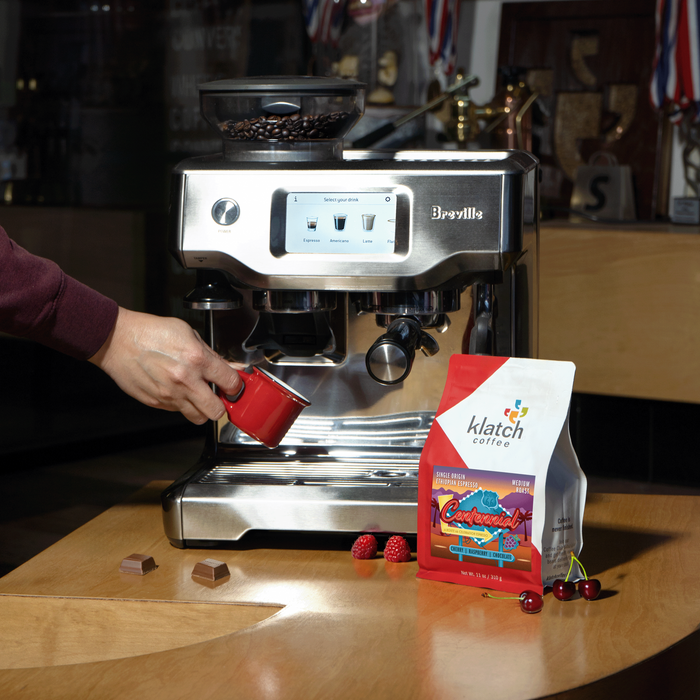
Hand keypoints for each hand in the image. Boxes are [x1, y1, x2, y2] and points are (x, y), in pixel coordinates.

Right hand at [89, 307, 241, 423]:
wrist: (117, 340)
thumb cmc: (150, 332)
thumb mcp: (187, 333)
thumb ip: (211, 354)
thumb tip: (229, 367)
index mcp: (196, 359)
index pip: (231, 383)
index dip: (236, 386)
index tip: (234, 386)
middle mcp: (185, 380)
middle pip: (217, 411)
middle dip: (222, 405)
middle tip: (219, 396)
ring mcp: (169, 395)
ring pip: (197, 417)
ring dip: (202, 409)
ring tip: (198, 395)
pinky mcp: (156, 402)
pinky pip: (177, 411)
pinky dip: (181, 404)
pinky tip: (177, 390)